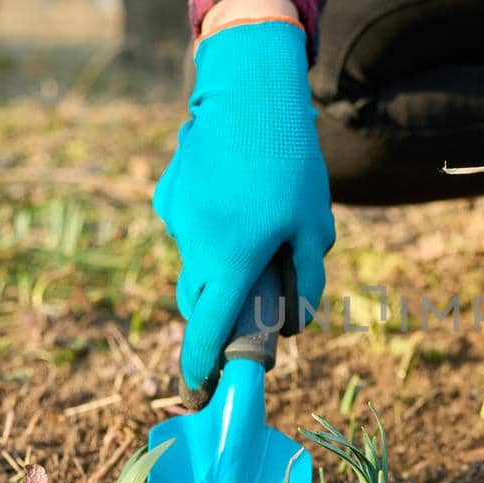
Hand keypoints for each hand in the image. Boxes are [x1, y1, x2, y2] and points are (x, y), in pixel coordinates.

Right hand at [153, 20, 334, 389]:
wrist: (250, 93)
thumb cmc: (291, 162)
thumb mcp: (314, 226)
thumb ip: (305, 281)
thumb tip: (293, 322)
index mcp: (231, 259)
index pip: (209, 328)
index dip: (201, 364)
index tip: (199, 389)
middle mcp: (194, 243)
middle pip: (198, 302)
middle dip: (216, 318)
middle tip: (247, 313)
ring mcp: (175, 219)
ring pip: (195, 262)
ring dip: (218, 265)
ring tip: (255, 229)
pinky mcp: (168, 195)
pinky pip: (189, 229)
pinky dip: (209, 231)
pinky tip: (236, 198)